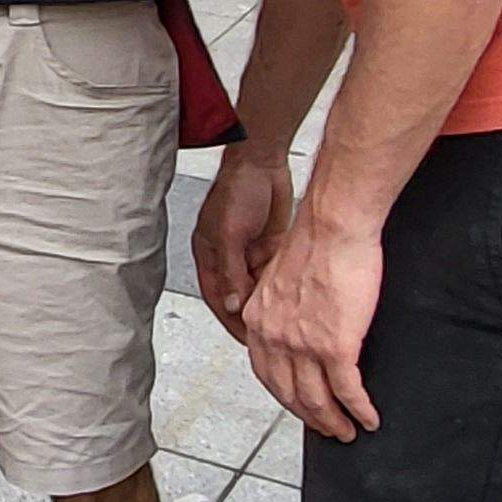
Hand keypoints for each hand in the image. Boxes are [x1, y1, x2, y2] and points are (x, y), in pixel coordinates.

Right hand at [194, 149, 295, 343]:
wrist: (265, 160)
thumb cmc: (237, 187)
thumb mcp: (228, 233)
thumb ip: (229, 271)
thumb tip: (233, 305)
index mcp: (209, 256)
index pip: (218, 298)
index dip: (231, 321)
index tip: (247, 341)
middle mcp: (229, 258)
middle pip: (239, 297)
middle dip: (252, 318)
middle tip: (269, 337)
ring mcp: (250, 253)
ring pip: (259, 289)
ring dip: (268, 304)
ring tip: (283, 324)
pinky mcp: (270, 247)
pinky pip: (275, 276)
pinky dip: (282, 288)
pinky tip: (293, 300)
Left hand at [242, 215, 385, 441]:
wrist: (333, 226)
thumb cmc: (315, 240)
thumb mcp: (280, 277)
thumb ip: (280, 303)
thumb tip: (292, 317)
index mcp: (258, 318)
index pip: (266, 372)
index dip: (285, 396)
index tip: (299, 406)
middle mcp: (275, 336)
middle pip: (289, 393)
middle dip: (310, 417)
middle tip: (327, 428)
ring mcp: (304, 344)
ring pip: (317, 400)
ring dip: (334, 421)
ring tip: (347, 431)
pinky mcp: (335, 346)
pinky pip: (348, 391)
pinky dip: (359, 410)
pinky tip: (368, 418)